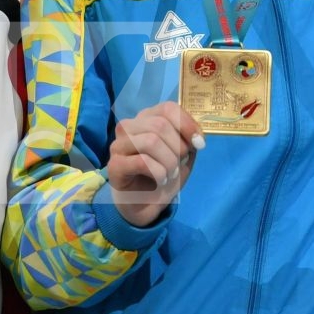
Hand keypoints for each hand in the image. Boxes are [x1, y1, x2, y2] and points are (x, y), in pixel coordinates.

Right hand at [106, 101, 204, 226]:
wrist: (145, 205)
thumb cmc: (163, 176)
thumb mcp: (183, 156)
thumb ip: (189, 141)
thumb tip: (195, 136)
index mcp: (147, 119)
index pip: (168, 108)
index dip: (187, 124)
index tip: (199, 144)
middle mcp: (129, 127)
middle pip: (160, 125)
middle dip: (178, 147)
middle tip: (179, 164)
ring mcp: (118, 145)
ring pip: (151, 141)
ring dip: (169, 162)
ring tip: (170, 174)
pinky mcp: (114, 165)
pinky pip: (142, 161)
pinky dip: (159, 172)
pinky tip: (160, 180)